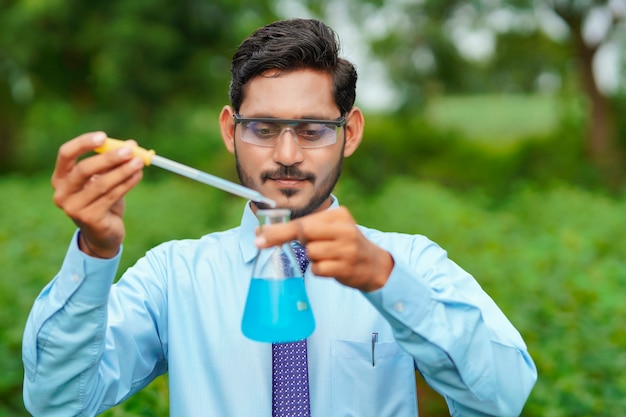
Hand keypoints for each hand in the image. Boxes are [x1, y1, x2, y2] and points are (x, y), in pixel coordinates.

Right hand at [51, 132, 143, 257]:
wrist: (104, 234)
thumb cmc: (102, 202)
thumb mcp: (106, 179)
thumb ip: (115, 162)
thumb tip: (132, 144)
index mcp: (60, 178)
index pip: (65, 154)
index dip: (83, 143)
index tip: (104, 136)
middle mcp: (62, 193)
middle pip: (83, 169)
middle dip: (108, 158)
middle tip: (129, 151)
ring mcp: (73, 207)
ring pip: (101, 184)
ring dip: (123, 171)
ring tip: (140, 162)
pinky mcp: (89, 218)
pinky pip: (111, 196)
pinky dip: (127, 183)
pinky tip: (138, 175)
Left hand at [254, 206, 393, 291]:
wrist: (374, 264)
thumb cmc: (344, 245)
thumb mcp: (331, 229)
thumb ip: (305, 228)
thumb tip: (264, 231)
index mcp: (339, 215)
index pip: (303, 221)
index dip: (279, 229)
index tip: (259, 236)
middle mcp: (344, 229)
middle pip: (304, 232)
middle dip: (282, 238)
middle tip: (263, 243)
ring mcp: (347, 248)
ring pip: (311, 252)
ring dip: (311, 257)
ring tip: (326, 256)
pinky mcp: (347, 266)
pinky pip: (318, 269)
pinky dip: (319, 270)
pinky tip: (331, 267)